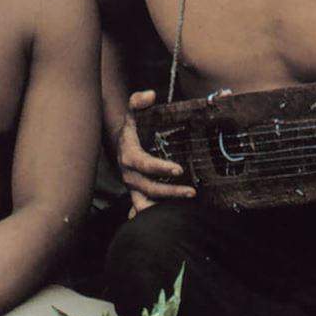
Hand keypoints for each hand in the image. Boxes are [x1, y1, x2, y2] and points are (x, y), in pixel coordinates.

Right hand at [117, 90, 195, 212]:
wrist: (123, 143)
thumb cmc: (133, 128)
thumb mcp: (134, 113)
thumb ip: (139, 101)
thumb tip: (150, 94)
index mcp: (129, 155)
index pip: (144, 165)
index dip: (160, 168)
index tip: (179, 170)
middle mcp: (130, 174)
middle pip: (149, 188)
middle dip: (170, 192)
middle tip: (192, 192)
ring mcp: (133, 187)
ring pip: (146, 202)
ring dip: (165, 205)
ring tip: (188, 200)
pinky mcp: (138, 194)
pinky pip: (142, 210)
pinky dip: (151, 216)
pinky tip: (167, 222)